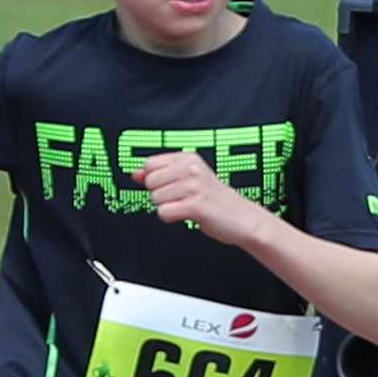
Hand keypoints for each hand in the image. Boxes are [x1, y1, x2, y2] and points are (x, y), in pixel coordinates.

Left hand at [133, 147, 264, 245]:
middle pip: (150, 182)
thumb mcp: (189, 179)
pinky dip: (171, 218)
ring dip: (168, 207)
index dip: (155, 180)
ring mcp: (194, 186)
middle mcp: (191, 168)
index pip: (150, 164)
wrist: (242, 218)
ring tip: (188, 207)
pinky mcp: (195, 205)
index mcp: (189, 158)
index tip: (172, 187)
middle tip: (182, 199)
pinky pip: (164, 212)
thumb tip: (135, 174)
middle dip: (160, 195)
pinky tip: (187, 216)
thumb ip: (160, 174)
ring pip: (156, 199)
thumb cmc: (214, 199)